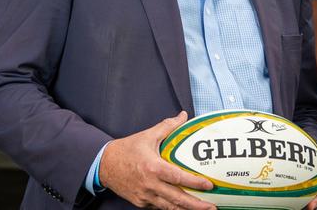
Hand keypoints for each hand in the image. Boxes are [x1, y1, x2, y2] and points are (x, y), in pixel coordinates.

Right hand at [99, 111, 215, 208]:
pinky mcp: (141, 202)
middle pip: (177, 199)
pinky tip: (183, 207)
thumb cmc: (127, 149)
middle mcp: (150, 185)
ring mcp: (145, 196)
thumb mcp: (148, 135)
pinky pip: (159, 207)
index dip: (195, 182)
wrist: (104, 165)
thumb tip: (184, 116)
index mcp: (153, 168)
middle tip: (211, 207)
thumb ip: (168, 126)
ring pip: (169, 207)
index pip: (178, 178)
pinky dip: (172, 208)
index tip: (209, 185)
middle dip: (196, 205)